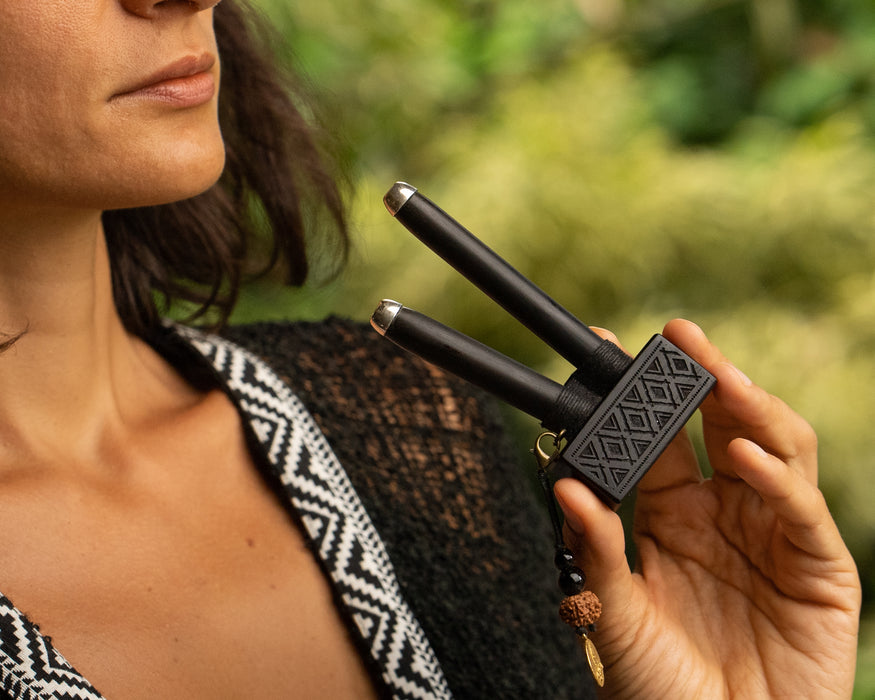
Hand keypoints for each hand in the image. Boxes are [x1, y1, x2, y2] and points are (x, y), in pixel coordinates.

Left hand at [554, 320, 860, 698]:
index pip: (658, 436)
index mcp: (672, 515)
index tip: (605, 346)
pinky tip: (742, 454)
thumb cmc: (663, 691)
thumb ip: (596, 552)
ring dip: (749, 406)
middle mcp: (724, 512)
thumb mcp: (616, 617)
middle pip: (721, 424)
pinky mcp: (819, 566)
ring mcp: (772, 533)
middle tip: (679, 336)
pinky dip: (776, 476)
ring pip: (774, 447)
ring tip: (716, 375)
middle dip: (704, 376)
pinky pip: (801, 508)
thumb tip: (563, 487)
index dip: (639, 392)